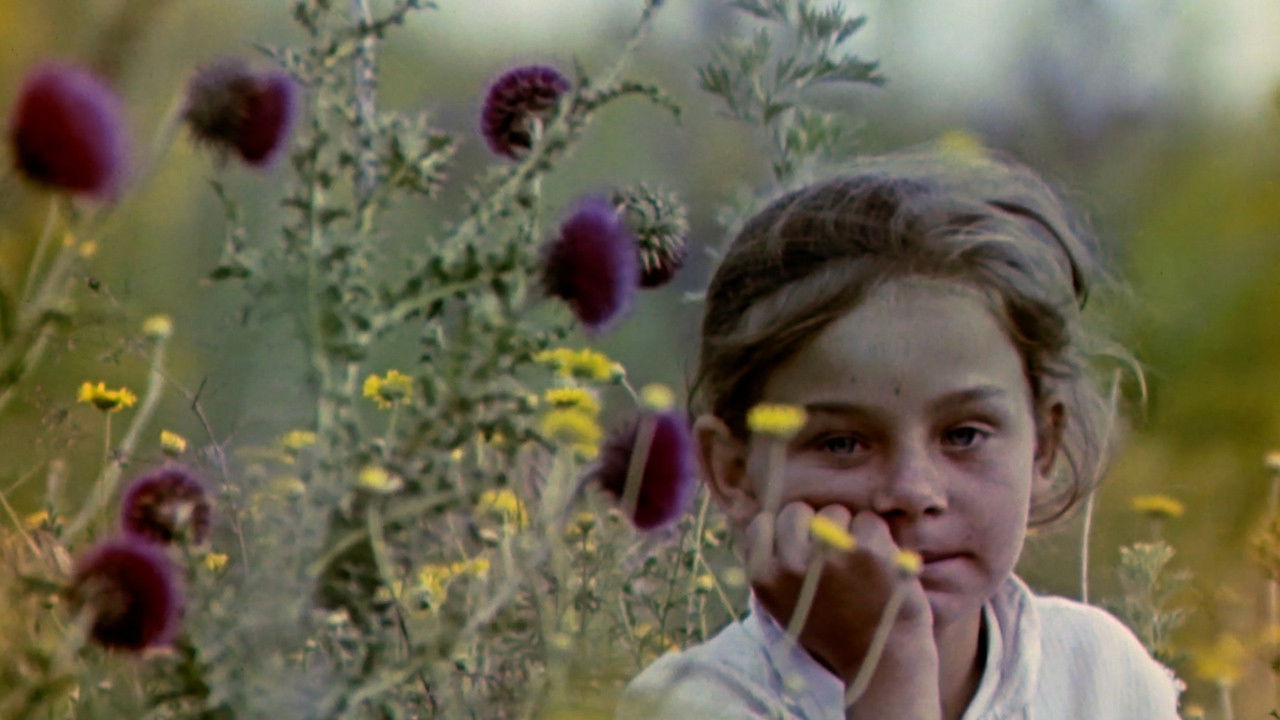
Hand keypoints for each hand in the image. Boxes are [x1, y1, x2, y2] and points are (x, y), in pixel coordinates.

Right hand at [745, 503, 941, 718]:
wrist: (881, 658)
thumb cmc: (832, 630)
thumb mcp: (784, 604)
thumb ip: (774, 566)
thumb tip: (772, 521)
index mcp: (764, 578)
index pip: (762, 524)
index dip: (784, 533)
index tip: (802, 550)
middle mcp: (791, 564)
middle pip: (797, 510)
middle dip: (815, 526)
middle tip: (833, 557)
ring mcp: (829, 554)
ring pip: (835, 512)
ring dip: (848, 531)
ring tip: (857, 565)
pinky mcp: (867, 549)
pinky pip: (868, 521)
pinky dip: (878, 539)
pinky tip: (879, 567)